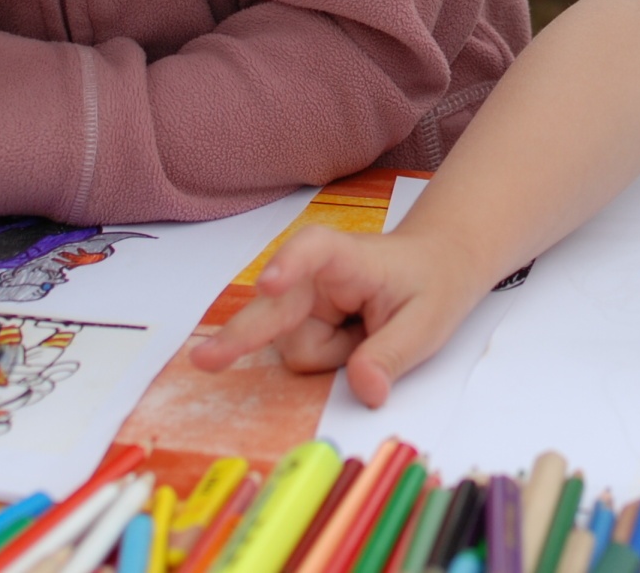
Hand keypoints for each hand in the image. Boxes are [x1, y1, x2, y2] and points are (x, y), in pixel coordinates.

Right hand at [189, 225, 487, 407]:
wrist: (433, 267)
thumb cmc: (431, 284)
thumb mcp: (427, 322)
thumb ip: (392, 355)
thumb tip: (364, 390)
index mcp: (350, 257)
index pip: (315, 250)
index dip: (290, 265)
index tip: (270, 284)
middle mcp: (315, 274)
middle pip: (275, 307)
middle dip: (243, 334)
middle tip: (205, 359)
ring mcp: (302, 297)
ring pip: (292, 347)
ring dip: (327, 358)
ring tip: (366, 337)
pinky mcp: (298, 319)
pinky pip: (298, 355)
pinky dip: (324, 359)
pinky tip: (347, 343)